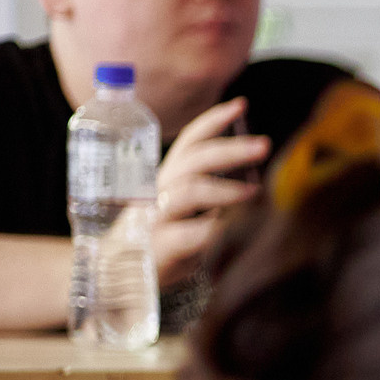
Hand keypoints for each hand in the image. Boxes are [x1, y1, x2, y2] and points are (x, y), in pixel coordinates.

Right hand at [150, 98, 269, 287]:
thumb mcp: (185, 209)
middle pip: (193, 161)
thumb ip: (209, 192)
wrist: (116, 276)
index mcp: (168, 178)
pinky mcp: (160, 247)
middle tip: (264, 144)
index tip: (241, 104)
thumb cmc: (160, 237)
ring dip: (225, 189)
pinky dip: (210, 230)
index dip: (213, 121)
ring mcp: (158, 218)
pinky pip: (186, 235)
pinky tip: (228, 229)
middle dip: (230, 149)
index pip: (190, 142)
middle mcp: (160, 192)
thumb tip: (254, 179)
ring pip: (188, 192)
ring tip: (254, 191)